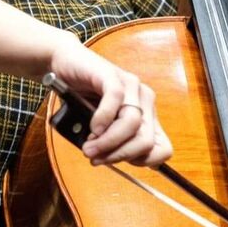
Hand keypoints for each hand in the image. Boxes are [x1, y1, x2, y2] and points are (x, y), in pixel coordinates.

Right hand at [48, 34, 171, 167]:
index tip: (117, 162)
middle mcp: (144, 100)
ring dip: (108, 141)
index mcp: (147, 116)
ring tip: (89, 146)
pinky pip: (115, 99)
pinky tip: (92, 127)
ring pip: (132, 123)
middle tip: (94, 157)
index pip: (163, 148)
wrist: (64, 64)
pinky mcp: (113, 74)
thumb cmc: (82, 98)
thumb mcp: (100, 129)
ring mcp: (131, 85)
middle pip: (146, 140)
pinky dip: (102, 119)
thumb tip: (110, 160)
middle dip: (119, 155)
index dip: (141, 162)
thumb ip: (111, 143)